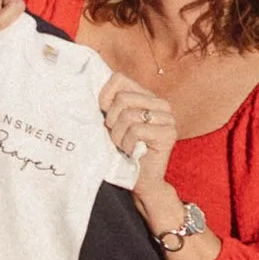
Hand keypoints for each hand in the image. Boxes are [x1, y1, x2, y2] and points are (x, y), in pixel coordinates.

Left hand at [99, 73, 177, 197]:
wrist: (140, 180)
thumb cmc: (122, 151)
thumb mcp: (112, 122)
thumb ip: (108, 103)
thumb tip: (89, 82)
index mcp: (146, 96)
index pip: (119, 79)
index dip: (105, 97)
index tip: (104, 116)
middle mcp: (160, 103)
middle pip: (122, 99)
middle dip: (112, 122)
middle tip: (117, 137)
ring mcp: (167, 117)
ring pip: (128, 116)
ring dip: (119, 136)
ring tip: (125, 146)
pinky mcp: (169, 133)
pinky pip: (137, 130)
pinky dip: (128, 144)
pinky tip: (133, 151)